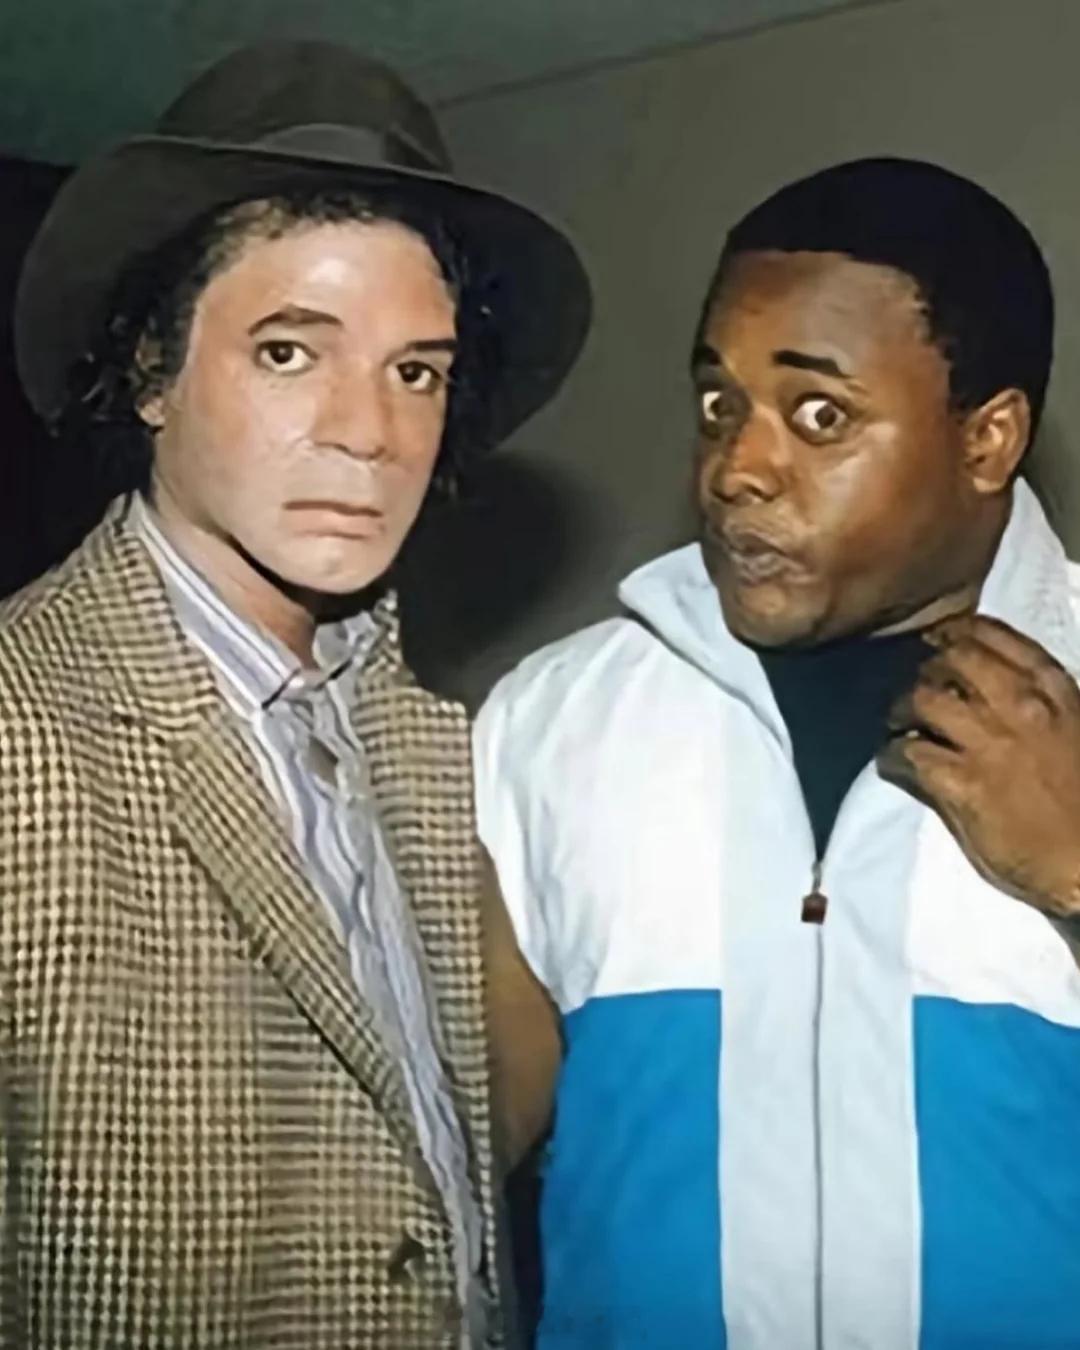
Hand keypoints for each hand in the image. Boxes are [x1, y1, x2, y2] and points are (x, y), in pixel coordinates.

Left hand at [877, 615, 1079, 924]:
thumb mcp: (1076, 731)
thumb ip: (1043, 706)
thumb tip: (1002, 692)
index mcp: (1055, 691)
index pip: (996, 636)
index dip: (958, 631)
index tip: (939, 637)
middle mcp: (1021, 706)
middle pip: (953, 659)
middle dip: (928, 668)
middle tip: (919, 687)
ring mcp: (989, 743)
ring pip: (923, 699)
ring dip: (902, 708)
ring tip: (899, 723)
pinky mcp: (962, 783)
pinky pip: (909, 752)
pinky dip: (892, 754)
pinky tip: (893, 761)